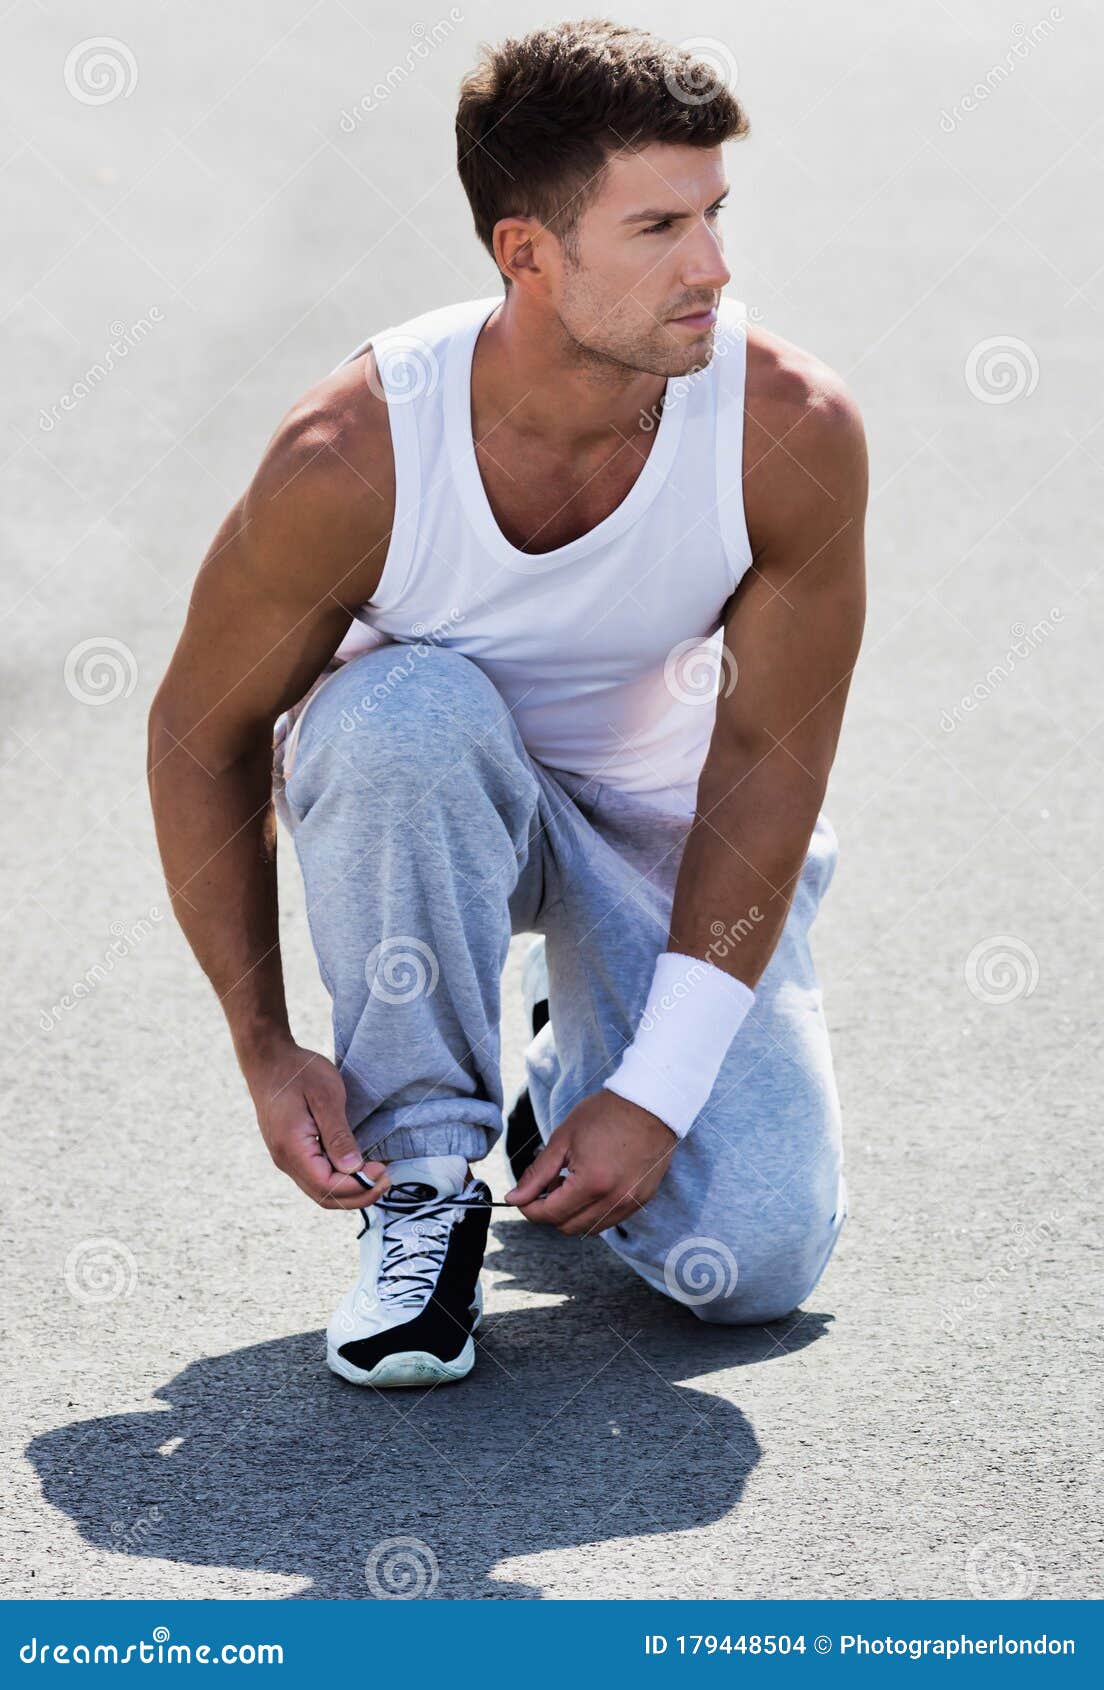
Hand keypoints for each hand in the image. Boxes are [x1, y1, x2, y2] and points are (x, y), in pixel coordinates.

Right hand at [242, 1039, 388, 1209]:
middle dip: (358, 1195)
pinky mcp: (292, 1152)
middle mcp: (286, 1160)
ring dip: (350, 1190)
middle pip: (324, 1196)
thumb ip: (338, 1136)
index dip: (358, 1186)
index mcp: (292, 1149)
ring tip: (376, 1176)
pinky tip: (357, 1168)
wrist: (269, 1059)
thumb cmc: (298, 1072)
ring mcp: (287, 1158)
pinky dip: (339, 1180)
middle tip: (386, 1180)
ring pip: (320, 1190)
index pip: (327, 1186)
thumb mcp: (326, 1097)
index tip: (383, 1171)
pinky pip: (316, 1177)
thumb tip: (353, 1169)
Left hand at [505, 1089, 676, 1236]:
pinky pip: (609, 1220)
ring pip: (588, 1228)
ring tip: (569, 1183)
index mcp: (591, 1184)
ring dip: (572, 1213)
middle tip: (546, 1185)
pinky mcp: (641, 1200)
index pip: (550, 1214)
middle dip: (549, 1211)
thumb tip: (514, 1198)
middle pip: (568, 1227)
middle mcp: (613, 1201)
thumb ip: (537, 1173)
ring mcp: (630, 1203)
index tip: (523, 1196)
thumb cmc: (607, 1113)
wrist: (650, 1103)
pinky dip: (593, 1210)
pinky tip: (590, 1185)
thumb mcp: (563, 1139)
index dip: (529, 1208)